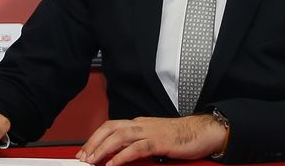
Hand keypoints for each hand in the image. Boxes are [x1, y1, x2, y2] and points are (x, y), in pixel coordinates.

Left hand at [76, 114, 225, 165]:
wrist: (202, 131)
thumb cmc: (180, 136)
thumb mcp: (153, 138)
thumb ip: (137, 143)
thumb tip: (119, 154)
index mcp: (138, 123)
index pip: (110, 126)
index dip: (95, 137)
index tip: (84, 150)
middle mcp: (140, 124)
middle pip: (110, 129)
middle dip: (93, 143)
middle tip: (83, 157)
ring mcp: (149, 132)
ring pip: (120, 137)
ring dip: (103, 149)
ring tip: (93, 161)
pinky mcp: (159, 142)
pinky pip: (136, 148)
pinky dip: (122, 156)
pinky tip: (114, 164)